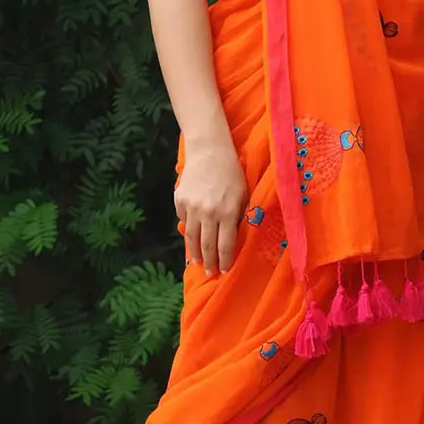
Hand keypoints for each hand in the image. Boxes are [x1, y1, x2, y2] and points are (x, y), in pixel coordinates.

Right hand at [175, 137, 247, 276]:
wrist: (209, 151)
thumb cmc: (232, 172)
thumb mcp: (243, 195)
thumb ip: (239, 217)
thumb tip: (233, 239)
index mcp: (228, 212)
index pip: (225, 245)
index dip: (225, 261)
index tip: (225, 271)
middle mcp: (208, 212)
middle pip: (207, 245)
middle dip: (209, 262)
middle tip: (210, 272)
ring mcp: (191, 207)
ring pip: (192, 237)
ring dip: (195, 253)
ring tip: (198, 262)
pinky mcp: (180, 200)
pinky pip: (184, 221)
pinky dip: (188, 230)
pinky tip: (192, 236)